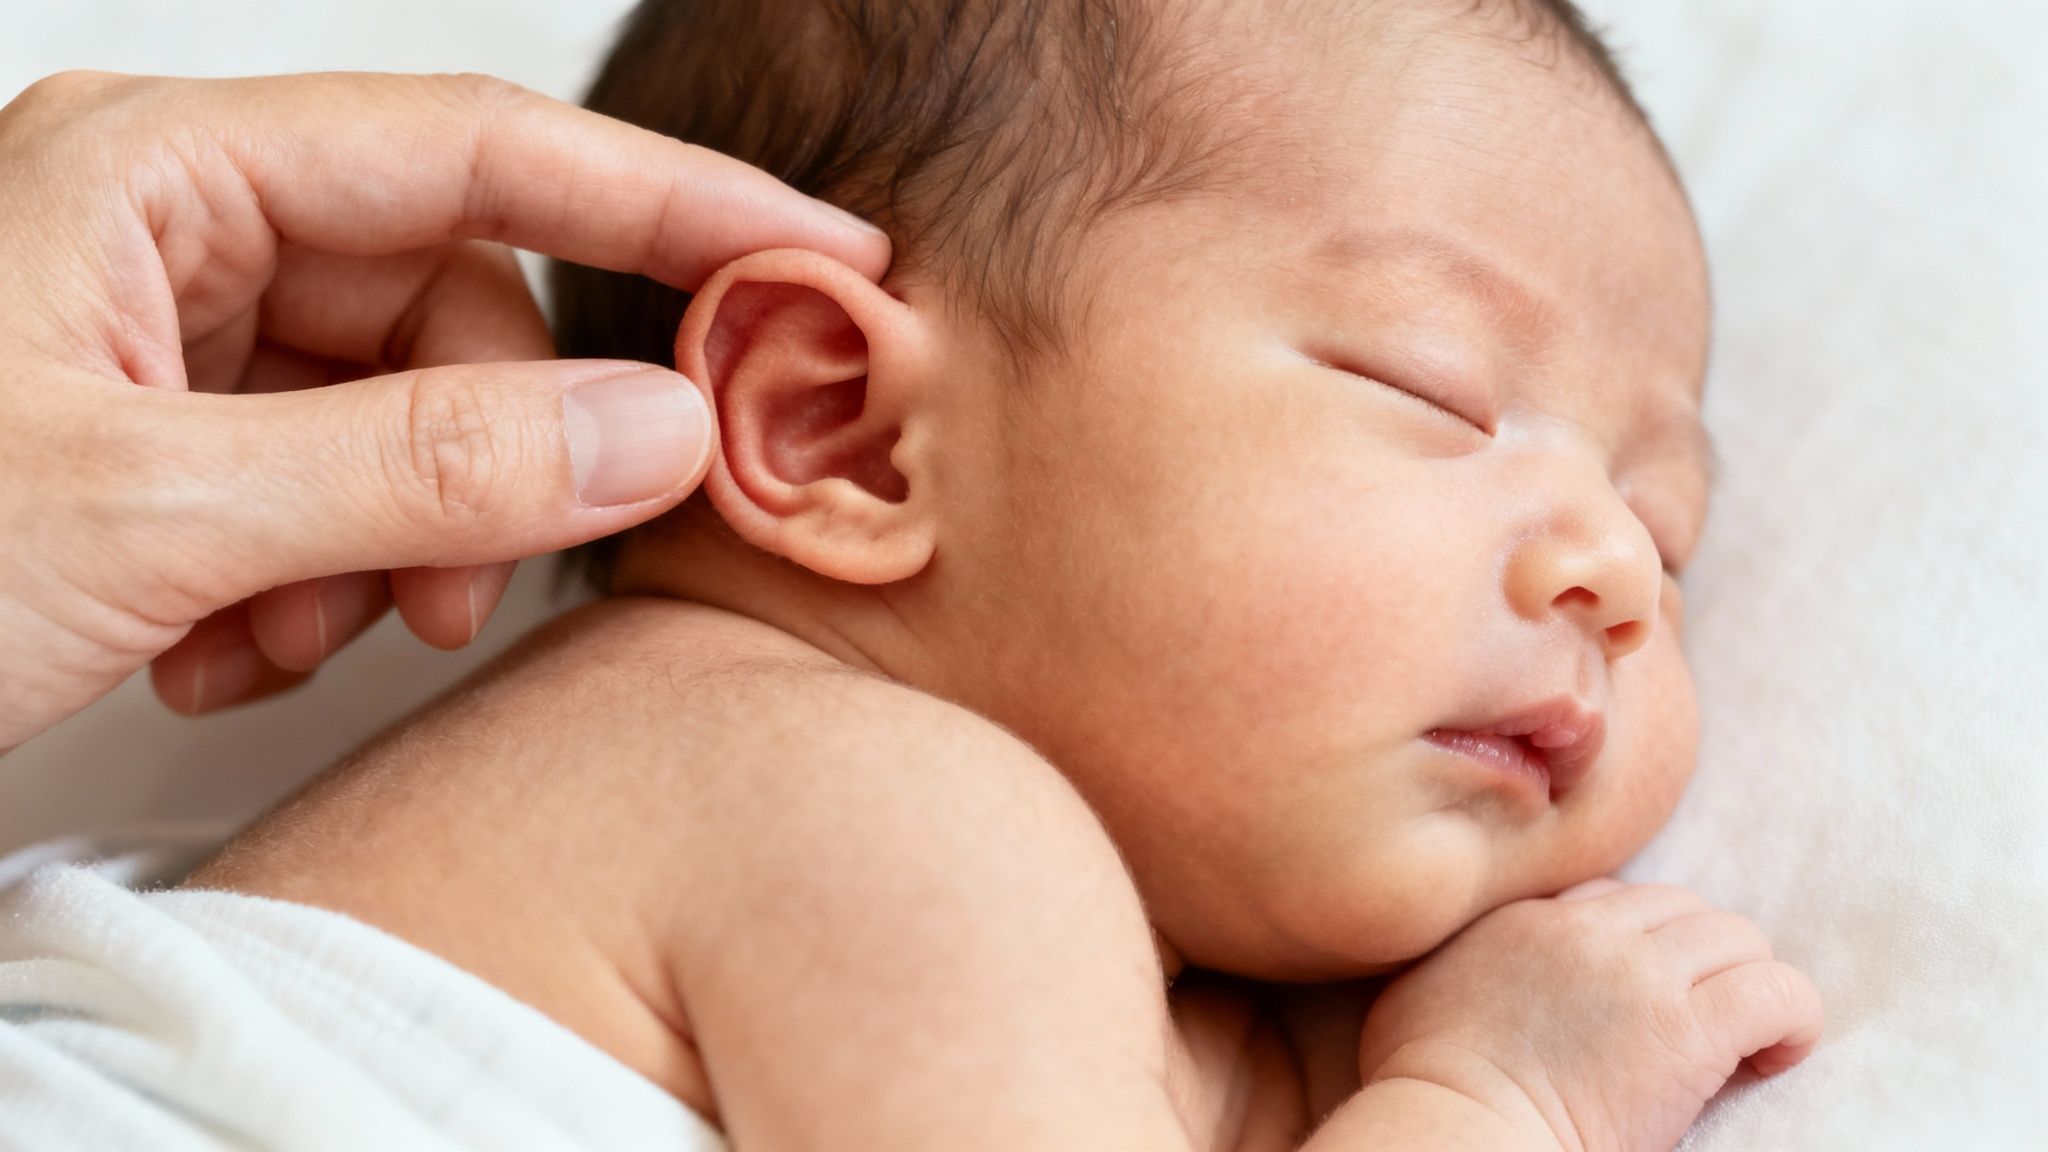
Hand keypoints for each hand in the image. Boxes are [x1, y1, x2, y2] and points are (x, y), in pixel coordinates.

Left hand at [0, 71, 889, 750]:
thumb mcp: (150, 516)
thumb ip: (425, 463)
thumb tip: (660, 423)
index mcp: (154, 175)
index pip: (481, 149)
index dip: (670, 198)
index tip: (815, 253)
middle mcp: (170, 238)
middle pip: (452, 308)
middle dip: (480, 463)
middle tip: (462, 590)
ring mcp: (167, 344)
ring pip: (405, 418)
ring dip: (391, 548)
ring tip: (291, 637)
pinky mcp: (168, 448)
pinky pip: (334, 490)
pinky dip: (317, 586)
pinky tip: (223, 648)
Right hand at [1357, 880, 1822, 1151]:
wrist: (1454, 1130)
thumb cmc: (1424, 1087)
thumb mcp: (1422, 990)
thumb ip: (1462, 957)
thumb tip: (1475, 968)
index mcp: (1524, 920)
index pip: (1610, 897)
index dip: (1637, 941)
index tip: (1638, 993)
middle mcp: (1586, 931)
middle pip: (1680, 907)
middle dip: (1698, 958)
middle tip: (1696, 1019)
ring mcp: (1640, 974)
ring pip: (1737, 939)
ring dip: (1745, 984)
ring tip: (1740, 1042)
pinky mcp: (1689, 1030)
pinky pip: (1778, 992)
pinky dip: (1791, 1018)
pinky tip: (1774, 1056)